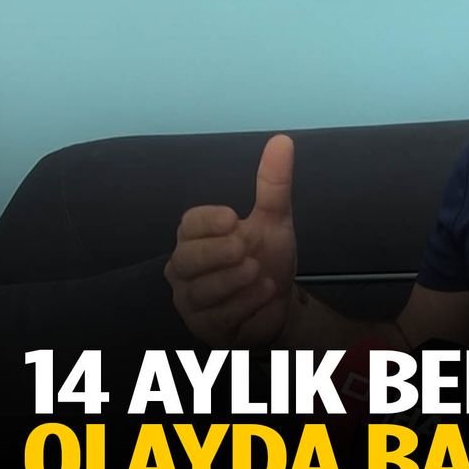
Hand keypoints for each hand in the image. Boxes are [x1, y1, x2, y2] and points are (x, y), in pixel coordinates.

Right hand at [165, 134, 297, 346]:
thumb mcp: (274, 219)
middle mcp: (185, 268)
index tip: (233, 218)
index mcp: (196, 237)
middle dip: (218, 255)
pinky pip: (221, 317)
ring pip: (203, 292)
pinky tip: (264, 294)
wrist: (279, 304)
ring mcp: (191, 300)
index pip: (189, 224)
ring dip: (237, 282)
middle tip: (247, 249)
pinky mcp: (206, 328)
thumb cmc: (267, 257)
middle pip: (186, 259)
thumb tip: (283, 140)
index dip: (207, 222)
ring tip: (260, 274)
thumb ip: (273, 185)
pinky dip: (247, 305)